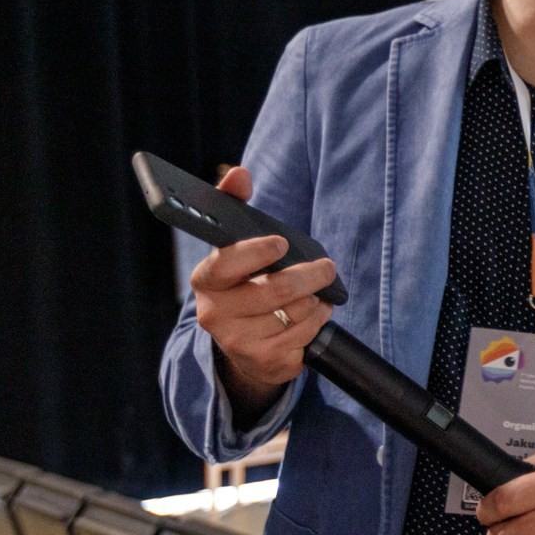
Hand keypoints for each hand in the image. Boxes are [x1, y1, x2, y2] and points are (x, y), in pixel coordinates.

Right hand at [190, 167, 334, 414]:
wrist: (241, 343)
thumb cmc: (244, 282)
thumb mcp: (235, 247)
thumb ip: (234, 206)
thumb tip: (238, 172)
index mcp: (207, 280)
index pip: (227, 264)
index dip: (256, 253)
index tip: (280, 243)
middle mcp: (216, 314)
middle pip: (275, 292)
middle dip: (310, 275)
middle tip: (327, 267)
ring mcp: (239, 342)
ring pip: (296, 314)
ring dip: (315, 301)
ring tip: (316, 293)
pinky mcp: (266, 363)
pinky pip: (306, 337)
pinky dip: (318, 322)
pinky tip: (313, 315)